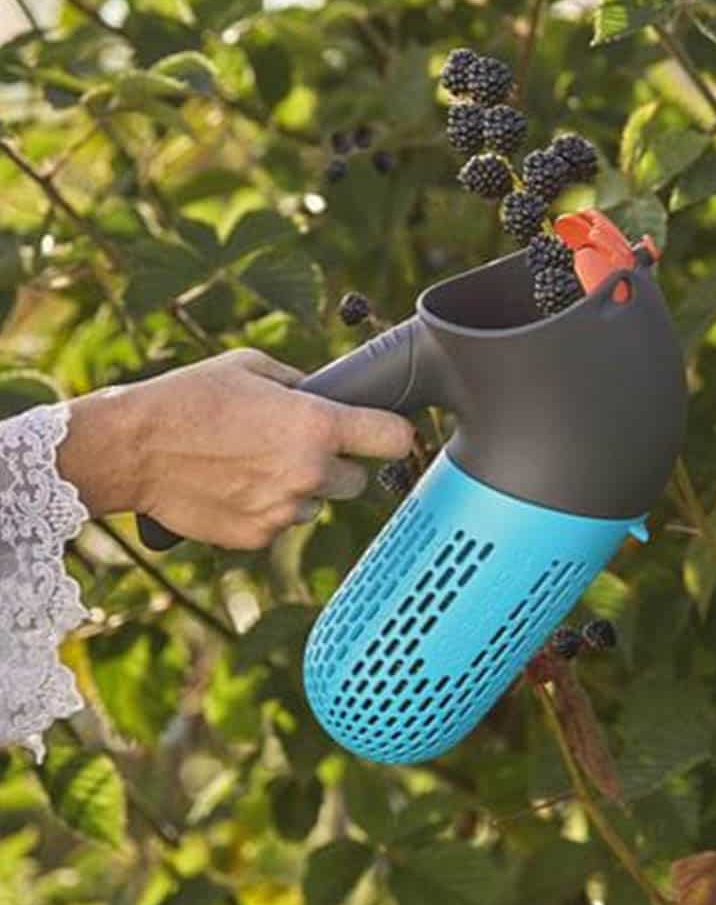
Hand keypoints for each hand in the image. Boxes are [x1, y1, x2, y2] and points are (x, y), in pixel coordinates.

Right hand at [59, 349, 413, 549]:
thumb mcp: (254, 368)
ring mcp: (284, 509)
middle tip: (302, 447)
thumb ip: (302, 385)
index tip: (388, 434)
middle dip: (338, 465)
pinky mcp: (257, 536)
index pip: (394, 438)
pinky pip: (280, 522)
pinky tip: (234, 485)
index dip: (395, 434)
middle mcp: (309, 472)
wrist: (131, 448)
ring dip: (301, 489)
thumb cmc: (189, 397)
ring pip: (317, 503)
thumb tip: (329, 394)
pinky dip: (266, 509)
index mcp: (317, 425)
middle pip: (359, 480)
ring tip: (255, 464)